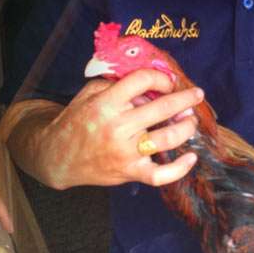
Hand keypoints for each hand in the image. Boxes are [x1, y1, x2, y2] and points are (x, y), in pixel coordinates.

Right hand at [33, 69, 201, 188]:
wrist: (57, 157)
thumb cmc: (74, 122)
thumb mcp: (88, 94)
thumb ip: (115, 85)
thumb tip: (148, 86)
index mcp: (106, 103)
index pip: (142, 80)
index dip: (160, 78)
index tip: (167, 81)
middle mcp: (118, 127)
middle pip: (163, 108)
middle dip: (185, 98)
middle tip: (196, 94)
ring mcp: (125, 152)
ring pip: (168, 137)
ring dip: (187, 126)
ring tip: (191, 119)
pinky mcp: (129, 172)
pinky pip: (161, 174)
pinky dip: (180, 168)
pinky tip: (191, 157)